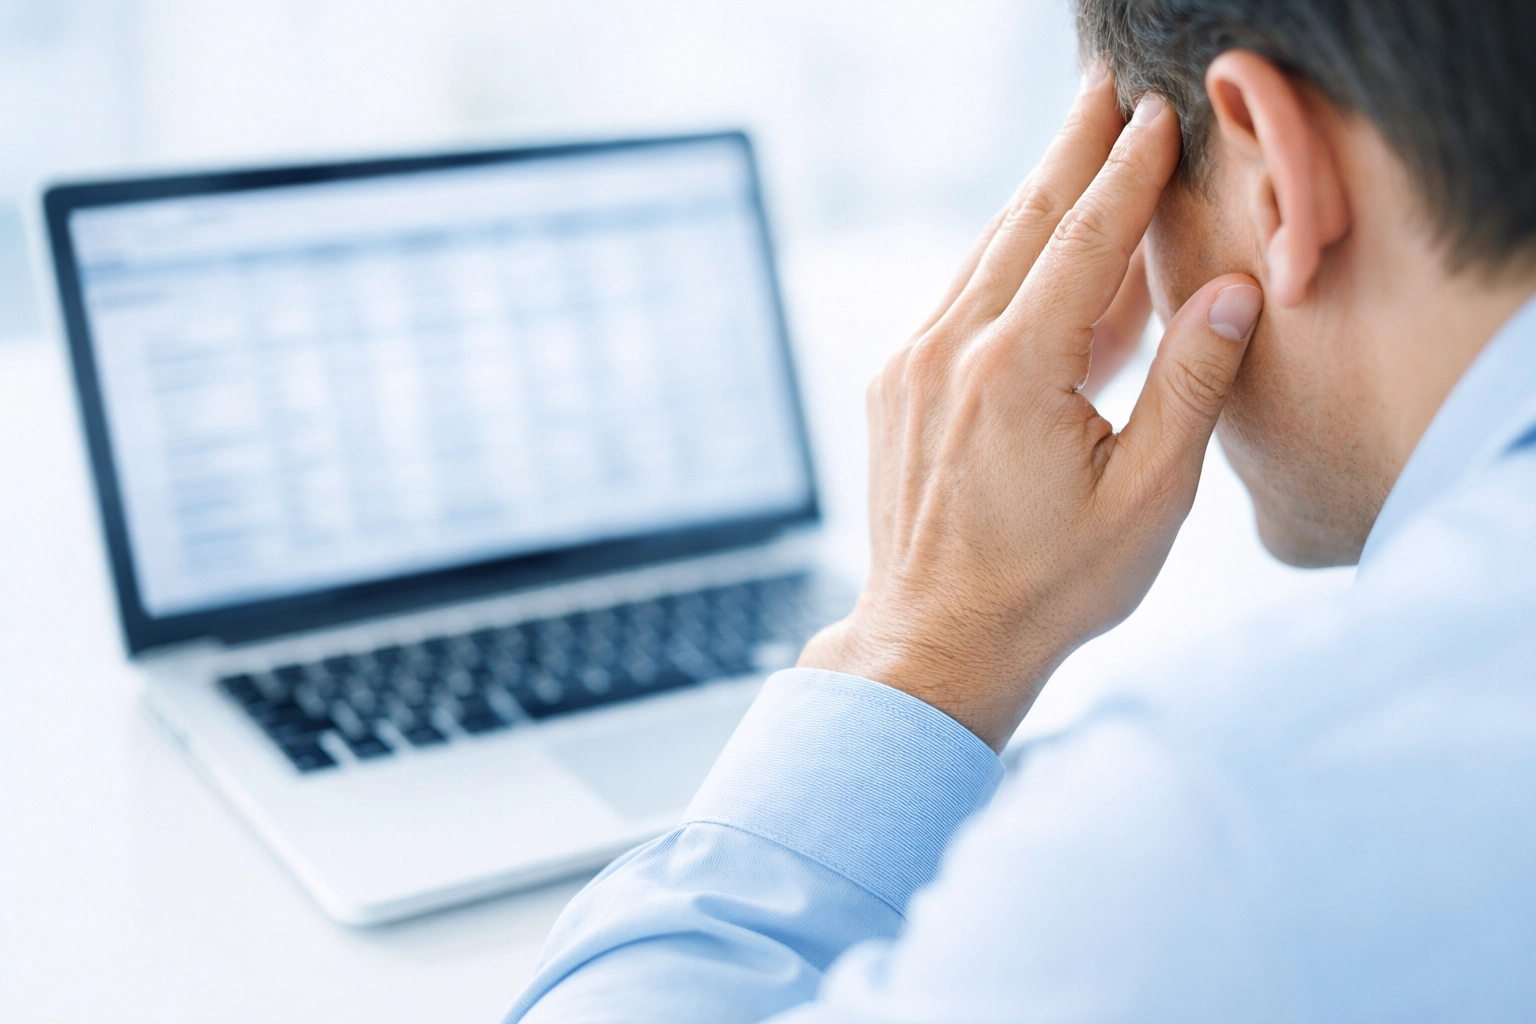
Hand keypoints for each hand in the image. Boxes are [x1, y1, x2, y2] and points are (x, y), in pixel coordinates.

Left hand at [798, 76, 1264, 750]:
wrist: (935, 641)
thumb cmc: (1049, 587)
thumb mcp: (1146, 500)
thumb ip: (1188, 387)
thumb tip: (1228, 292)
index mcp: (1016, 372)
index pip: (1085, 241)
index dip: (1127, 173)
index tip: (1157, 116)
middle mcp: (950, 351)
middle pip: (1023, 223)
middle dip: (1071, 152)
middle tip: (1104, 89)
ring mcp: (912, 366)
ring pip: (983, 257)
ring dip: (1033, 200)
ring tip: (1075, 147)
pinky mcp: (894, 386)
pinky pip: (957, 301)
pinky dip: (1002, 266)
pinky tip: (1035, 252)